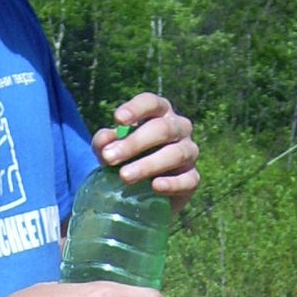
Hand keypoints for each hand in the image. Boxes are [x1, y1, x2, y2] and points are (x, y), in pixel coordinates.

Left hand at [91, 93, 198, 213]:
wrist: (144, 193)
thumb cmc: (126, 159)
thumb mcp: (110, 149)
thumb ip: (104, 144)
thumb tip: (104, 141)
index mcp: (159, 113)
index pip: (151, 103)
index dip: (135, 109)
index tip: (117, 119)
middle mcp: (178, 128)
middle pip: (163, 129)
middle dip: (134, 143)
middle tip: (110, 157)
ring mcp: (189, 152)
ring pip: (175, 154)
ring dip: (148, 165)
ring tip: (124, 176)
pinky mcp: (192, 178)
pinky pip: (188, 179)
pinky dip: (172, 183)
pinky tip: (155, 186)